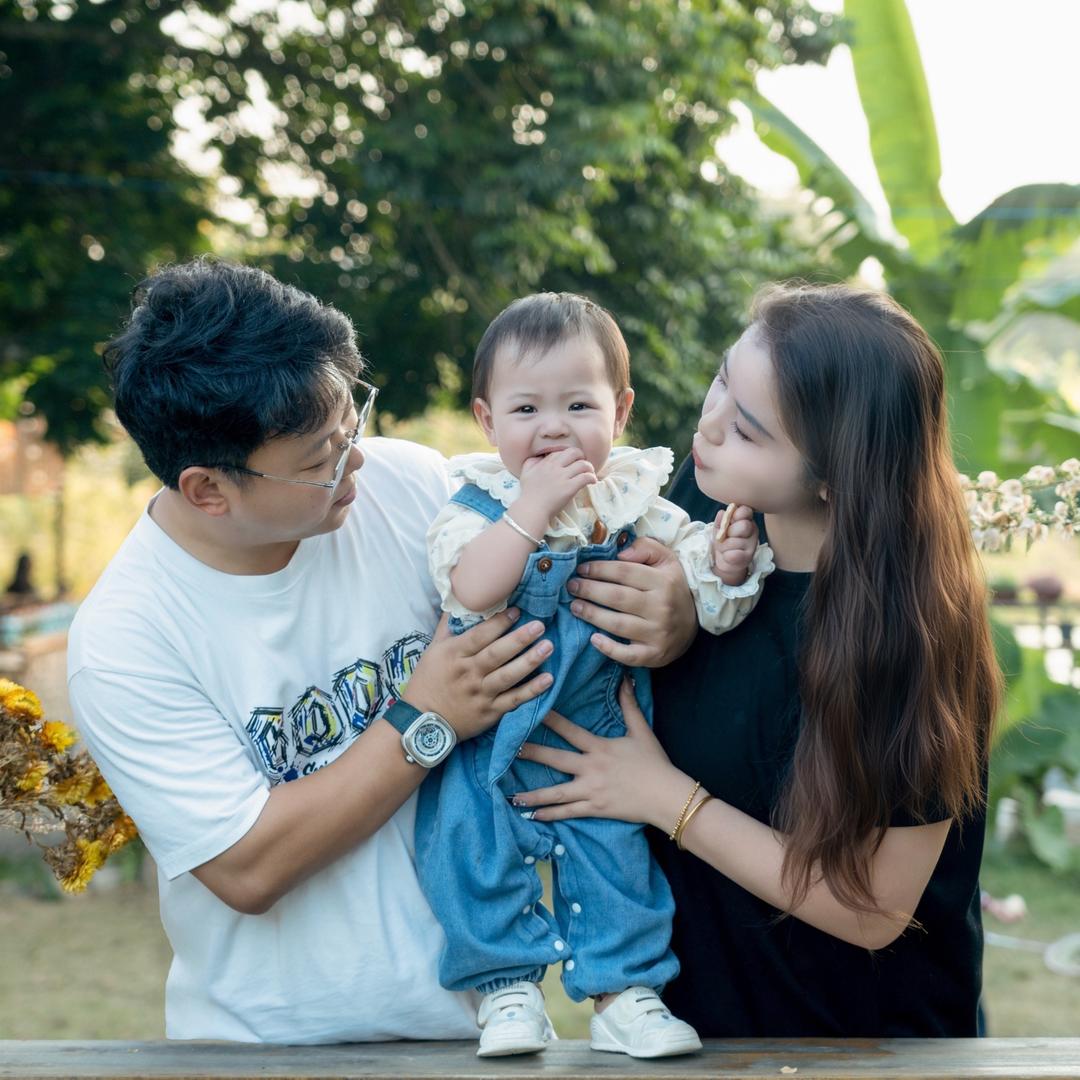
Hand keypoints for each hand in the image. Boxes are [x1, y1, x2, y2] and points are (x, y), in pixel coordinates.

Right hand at [402, 610, 552, 739]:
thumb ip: (448, 626)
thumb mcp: (433, 650)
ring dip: (529, 661)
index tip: (516, 611)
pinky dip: (531, 690)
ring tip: (548, 646)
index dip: (498, 623)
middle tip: (540, 626)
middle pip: (496, 654)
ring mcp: (480, 694)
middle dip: (519, 639)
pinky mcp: (489, 712)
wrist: (421, 722)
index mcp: (453, 655)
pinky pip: (513, 700)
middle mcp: (468, 674)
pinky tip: (548, 679)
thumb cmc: (428, 681)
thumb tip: (458, 598)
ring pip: (507, 676)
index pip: (478, 637)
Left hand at [513, 679, 688, 828]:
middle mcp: (591, 768)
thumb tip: (626, 678)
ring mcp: (591, 791)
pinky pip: (567, 812)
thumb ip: (629, 705)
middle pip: (555, 759)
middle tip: (509, 750)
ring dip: (533, 794)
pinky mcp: (594, 809)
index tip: (531, 712)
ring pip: (556, 793)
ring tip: (512, 796)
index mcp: (600, 747)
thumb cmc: (655, 763)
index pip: (570, 731)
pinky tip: (532, 816)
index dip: (550, 720)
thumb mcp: (641, 731)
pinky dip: (549, 815)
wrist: (666, 796)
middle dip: (531, 754)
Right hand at [517, 447, 596, 523]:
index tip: (572, 462)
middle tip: (583, 465)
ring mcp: (562, 477)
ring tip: (590, 473)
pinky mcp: (569, 488)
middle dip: (582, 456)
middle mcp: (555, 467)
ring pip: (583, 464)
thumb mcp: (526, 474)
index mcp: (546, 463)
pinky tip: (592, 482)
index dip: (570, 455)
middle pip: (574, 452)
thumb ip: (531, 462)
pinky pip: (585, 477)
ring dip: (590, 468)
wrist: (532, 509)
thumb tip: (539, 457)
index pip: (562, 451)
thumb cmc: (529, 494)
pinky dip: (592, 478)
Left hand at [566, 537, 696, 666]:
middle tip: (571, 586)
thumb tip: (620, 551)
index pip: (624, 572)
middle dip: (589, 590)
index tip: (581, 569)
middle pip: (617, 597)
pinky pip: (628, 655)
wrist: (692, 626)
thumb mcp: (667, 561)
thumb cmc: (672, 588)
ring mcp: (657, 633)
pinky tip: (593, 639)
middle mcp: (661, 607)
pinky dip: (609, 649)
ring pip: (618, 624)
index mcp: (663, 582)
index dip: (599, 569)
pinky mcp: (653, 654)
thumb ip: (646, 548)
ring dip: (592, 615)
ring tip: (575, 606)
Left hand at [712, 505, 756, 586]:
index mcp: (747, 519)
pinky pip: (732, 555)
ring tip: (725, 548)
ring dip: (723, 546)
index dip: (734, 515)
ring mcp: (752, 545)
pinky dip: (726, 556)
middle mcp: (753, 530)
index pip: (745, 510)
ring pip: (734, 542)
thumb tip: (722, 512)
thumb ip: (721, 520)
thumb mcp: (720, 529)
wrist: (726, 561)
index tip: (728, 522)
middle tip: (725, 537)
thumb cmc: (724, 541)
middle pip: (744, 526)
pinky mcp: (748, 558)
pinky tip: (728, 556)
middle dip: (728, 532)